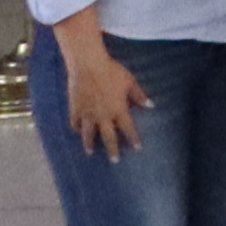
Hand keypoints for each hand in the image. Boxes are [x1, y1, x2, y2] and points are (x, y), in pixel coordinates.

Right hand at [55, 33, 141, 160]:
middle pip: (107, 137)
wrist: (87, 65)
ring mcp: (87, 113)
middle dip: (112, 150)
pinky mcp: (75, 109)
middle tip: (115, 161)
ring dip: (89, 144)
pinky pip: (75, 123)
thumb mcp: (130, 82)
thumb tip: (150, 106)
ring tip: (90, 153)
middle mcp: (102, 115)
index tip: (138, 148)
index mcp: (118, 109)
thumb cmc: (112, 71)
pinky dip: (77, 128)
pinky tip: (79, 131)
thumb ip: (139, 95)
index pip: (128, 128)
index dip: (133, 139)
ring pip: (88, 134)